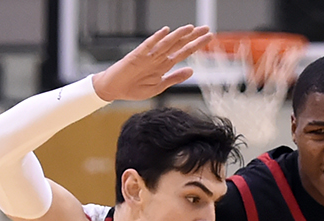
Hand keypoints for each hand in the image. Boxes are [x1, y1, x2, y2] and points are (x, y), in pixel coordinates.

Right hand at [91, 24, 209, 102]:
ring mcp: (148, 56)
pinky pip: (148, 45)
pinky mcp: (136, 56)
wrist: (114, 90)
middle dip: (192, 37)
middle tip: (206, 28)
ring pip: (166, 43)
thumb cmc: (134, 88)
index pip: (184, 52)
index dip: (196, 45)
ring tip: (190, 28)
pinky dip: (156, 38)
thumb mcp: (159, 87)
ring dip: (178, 35)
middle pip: (178, 44)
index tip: (209, 37)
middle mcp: (158, 57)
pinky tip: (165, 31)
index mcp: (164, 65)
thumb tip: (191, 71)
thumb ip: (174, 78)